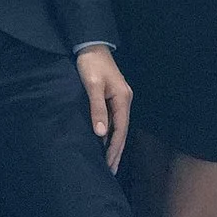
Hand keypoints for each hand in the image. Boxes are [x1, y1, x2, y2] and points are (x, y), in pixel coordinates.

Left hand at [76, 46, 132, 171]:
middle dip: (116, 151)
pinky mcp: (113, 97)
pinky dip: (110, 133)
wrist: (91, 45)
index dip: (114, 148)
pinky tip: (105, 142)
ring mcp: (120, 99)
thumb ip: (97, 108)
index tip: (109, 165)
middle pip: (122, 131)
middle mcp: (125, 100)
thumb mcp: (92, 86)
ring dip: (113, 144)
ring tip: (108, 162)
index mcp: (123, 99)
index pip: (120, 129)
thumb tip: (101, 133)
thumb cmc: (91, 64)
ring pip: (119, 127)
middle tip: (110, 171)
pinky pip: (114, 120)